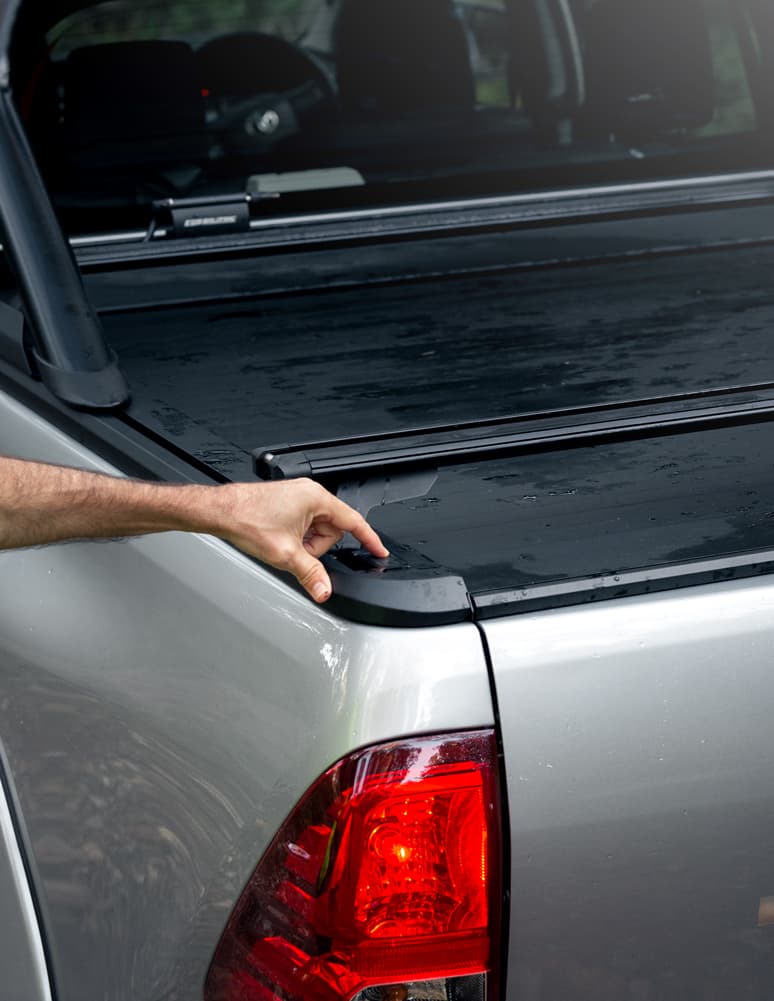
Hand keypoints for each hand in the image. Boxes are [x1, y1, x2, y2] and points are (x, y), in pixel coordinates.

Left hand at [212, 478, 388, 601]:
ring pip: (316, 530)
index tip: (379, 550)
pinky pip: (303, 525)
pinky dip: (295, 537)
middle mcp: (309, 494)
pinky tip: (278, 540)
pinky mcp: (287, 503)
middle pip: (331, 530)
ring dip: (304, 543)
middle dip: (317, 546)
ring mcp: (297, 498)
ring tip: (283, 545)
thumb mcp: (285, 554)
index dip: (369, 539)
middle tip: (296, 552)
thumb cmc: (248, 520)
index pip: (354, 521)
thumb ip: (311, 574)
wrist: (221, 511)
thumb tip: (325, 589)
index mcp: (316, 498)